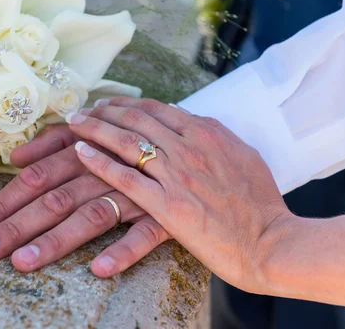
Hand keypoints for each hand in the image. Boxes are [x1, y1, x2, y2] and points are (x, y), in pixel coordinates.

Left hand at [0, 124, 169, 276]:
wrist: (190, 142)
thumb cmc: (129, 138)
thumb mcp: (93, 132)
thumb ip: (54, 141)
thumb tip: (16, 158)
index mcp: (84, 151)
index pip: (37, 177)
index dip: (5, 202)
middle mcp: (103, 171)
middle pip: (55, 198)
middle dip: (16, 225)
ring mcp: (134, 193)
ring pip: (91, 216)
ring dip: (58, 239)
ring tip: (23, 262)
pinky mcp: (164, 213)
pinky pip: (146, 234)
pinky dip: (125, 250)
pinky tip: (100, 270)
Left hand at [68, 98, 293, 292]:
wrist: (270, 241)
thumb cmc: (261, 202)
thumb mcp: (243, 155)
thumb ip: (215, 134)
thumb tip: (193, 119)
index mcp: (207, 132)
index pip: (157, 109)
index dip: (128, 104)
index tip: (109, 103)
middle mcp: (188, 147)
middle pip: (135, 120)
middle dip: (104, 111)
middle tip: (82, 110)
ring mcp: (176, 175)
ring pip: (125, 142)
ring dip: (95, 129)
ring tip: (74, 124)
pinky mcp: (167, 205)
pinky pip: (124, 177)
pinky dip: (99, 162)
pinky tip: (80, 152)